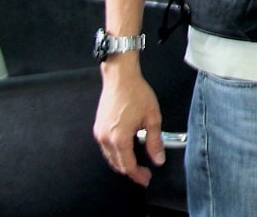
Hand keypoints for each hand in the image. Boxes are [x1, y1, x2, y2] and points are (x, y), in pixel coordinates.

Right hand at [93, 63, 164, 185]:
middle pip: (117, 164)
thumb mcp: (152, 117)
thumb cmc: (137, 94)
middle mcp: (106, 139)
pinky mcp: (97, 127)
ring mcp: (99, 133)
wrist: (120, 77)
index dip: (138, 175)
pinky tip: (126, 150)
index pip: (128, 165)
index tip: (146, 179)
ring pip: (110, 157)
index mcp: (119, 138)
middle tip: (144, 173)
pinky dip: (116, 154)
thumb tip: (158, 159)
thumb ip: (155, 141)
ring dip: (122, 163)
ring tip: (137, 164)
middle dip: (131, 171)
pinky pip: (106, 148)